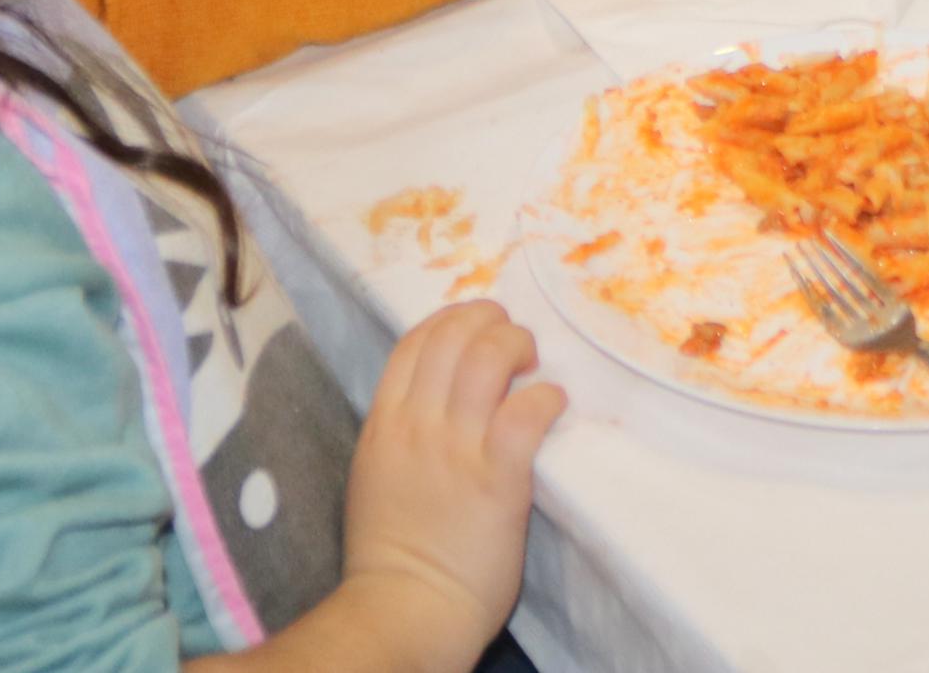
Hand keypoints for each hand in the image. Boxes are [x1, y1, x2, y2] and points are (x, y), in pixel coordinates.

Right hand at [325, 301, 562, 672]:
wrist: (405, 609)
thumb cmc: (392, 554)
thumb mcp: (375, 477)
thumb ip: (400, 434)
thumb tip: (437, 402)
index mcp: (383, 425)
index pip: (413, 343)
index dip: (450, 319)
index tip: (476, 323)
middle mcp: (416, 426)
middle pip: (452, 337)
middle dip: (489, 321)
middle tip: (513, 336)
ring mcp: (456, 450)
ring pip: (489, 359)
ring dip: (517, 346)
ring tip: (533, 363)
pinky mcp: (498, 479)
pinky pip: (526, 412)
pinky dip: (545, 396)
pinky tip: (553, 404)